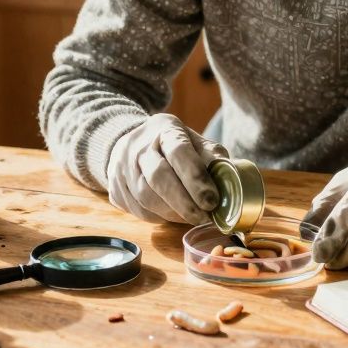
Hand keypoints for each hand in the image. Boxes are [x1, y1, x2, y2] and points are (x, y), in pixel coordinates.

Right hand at [107, 113, 228, 223]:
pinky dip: (159, 217)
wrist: (133, 144)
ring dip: (173, 213)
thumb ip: (212, 157)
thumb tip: (231, 180)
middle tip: (204, 217)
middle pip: (159, 177)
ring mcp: (122, 167)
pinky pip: (137, 210)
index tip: (212, 201)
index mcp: (164, 130)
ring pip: (146, 198)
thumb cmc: (173, 146)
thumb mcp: (195, 142)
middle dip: (185, 202)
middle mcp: (139, 147)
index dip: (196, 178)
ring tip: (192, 218)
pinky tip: (173, 216)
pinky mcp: (115, 188)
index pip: (179, 152)